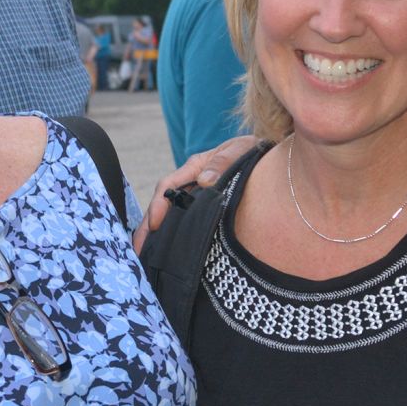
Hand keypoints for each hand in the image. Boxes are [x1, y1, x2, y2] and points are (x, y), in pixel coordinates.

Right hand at [134, 134, 259, 250]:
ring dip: (157, 233)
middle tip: (138, 248)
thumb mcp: (238, 150)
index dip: (159, 205)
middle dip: (147, 226)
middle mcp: (191, 182)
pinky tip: (168, 251)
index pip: (168, 186)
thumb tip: (205, 180)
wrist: (269, 159)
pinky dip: (172, 234)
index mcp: (195, 167)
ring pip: (171, 215)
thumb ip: (222, 162)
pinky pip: (184, 220)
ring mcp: (196, 195)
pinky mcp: (204, 207)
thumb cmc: (251, 151)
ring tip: (146, 255)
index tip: (155, 225)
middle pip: (162, 204)